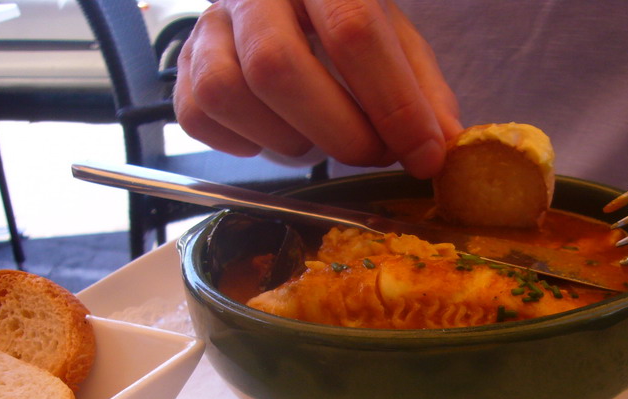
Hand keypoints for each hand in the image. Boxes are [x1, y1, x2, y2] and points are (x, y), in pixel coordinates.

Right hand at [173, 0, 460, 177]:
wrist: (281, 0)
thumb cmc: (344, 21)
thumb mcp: (394, 39)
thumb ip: (421, 91)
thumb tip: (443, 147)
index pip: (352, 31)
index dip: (393, 103)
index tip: (424, 155)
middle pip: (277, 67)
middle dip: (337, 131)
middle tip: (372, 154)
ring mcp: (209, 23)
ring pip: (228, 93)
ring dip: (287, 140)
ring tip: (319, 139)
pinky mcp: (184, 64)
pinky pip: (199, 116)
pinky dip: (244, 143)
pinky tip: (275, 132)